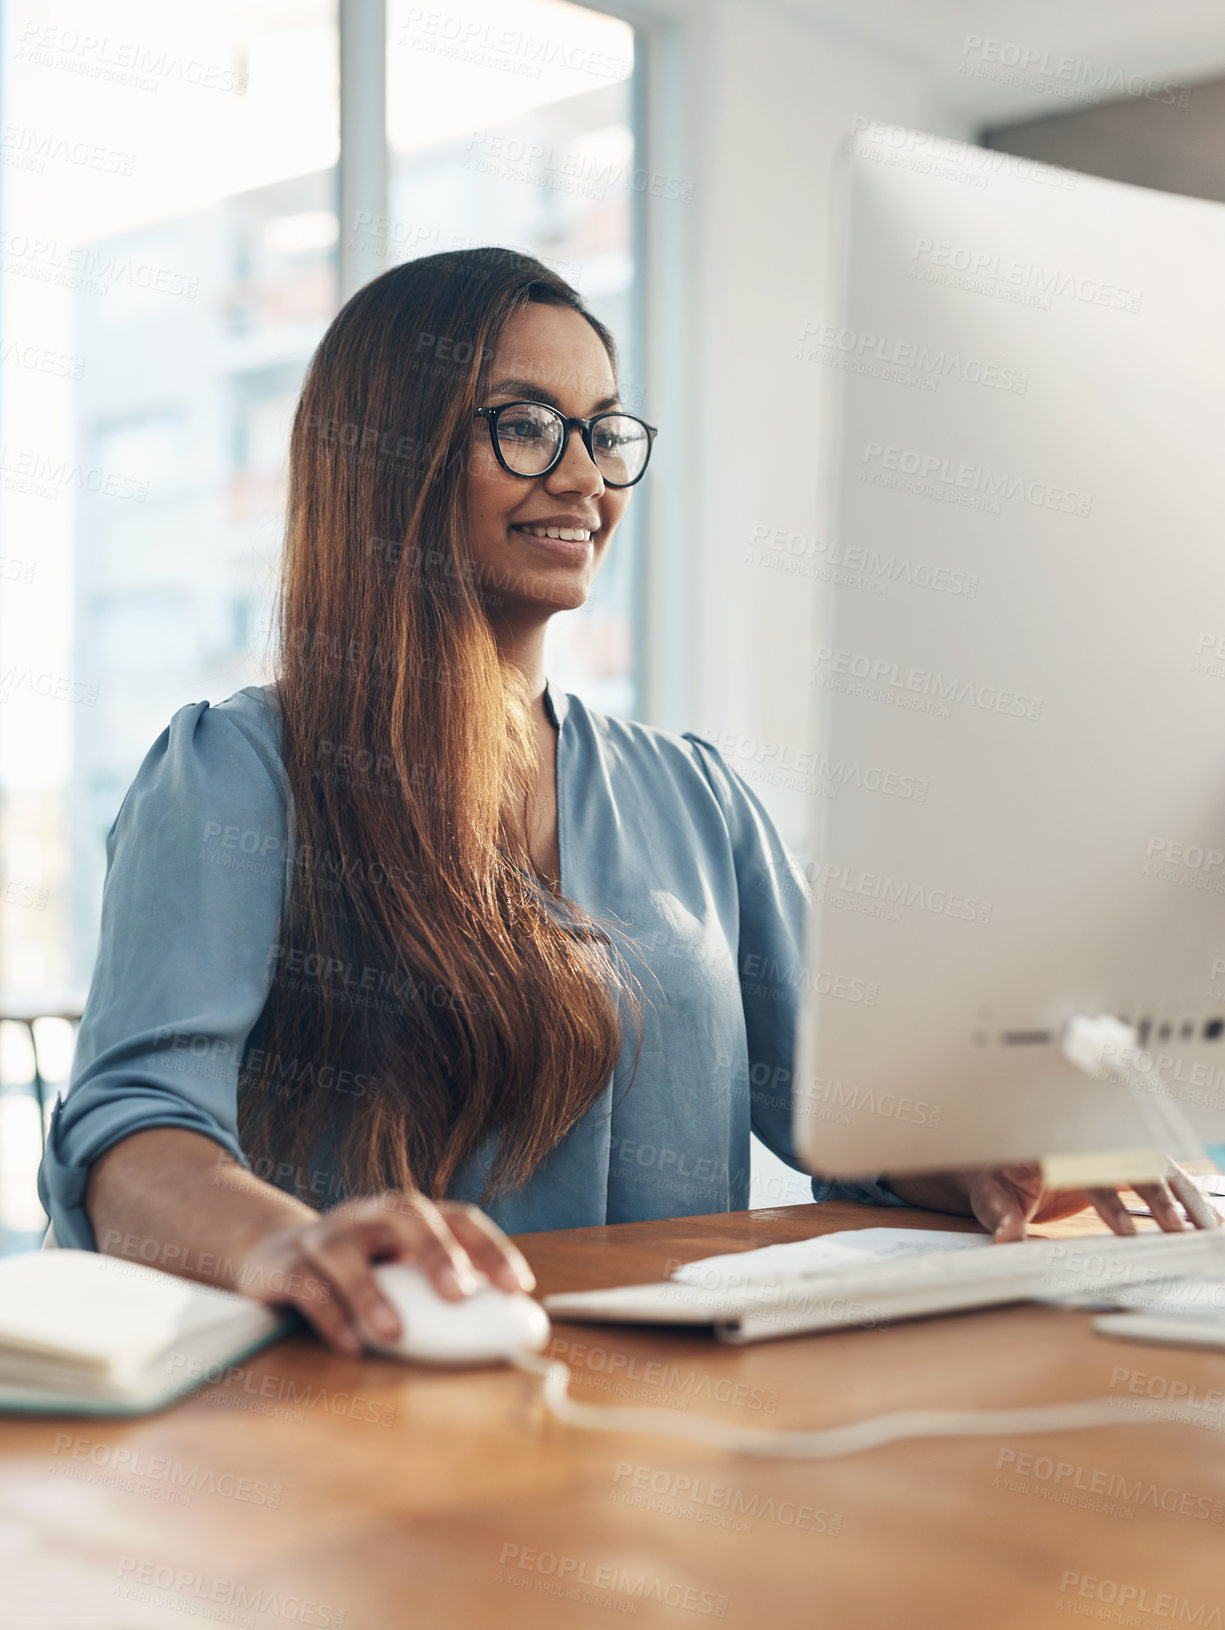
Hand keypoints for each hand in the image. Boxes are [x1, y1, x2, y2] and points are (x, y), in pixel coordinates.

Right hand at [232, 1190, 534, 1355]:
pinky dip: (330, 1315)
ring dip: (371, 1291)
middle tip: (459, 1293)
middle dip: (435, 1250)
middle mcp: (365, 1216)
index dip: (489, 1246)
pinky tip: (352, 1345)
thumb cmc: (355, 1273)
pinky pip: (305, 1285)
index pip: (456, 1216)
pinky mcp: (282, 1266)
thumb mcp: (397, 1274)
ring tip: (395, 1333)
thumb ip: (438, 1293)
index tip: (517, 1286)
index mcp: (404, 1216)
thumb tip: (500, 1331)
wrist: (270, 1257)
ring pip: (344, 1251)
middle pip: (403, 1213)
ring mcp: (321, 1236)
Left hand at [966, 1159, 1223, 1241]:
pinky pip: (1156, 1176)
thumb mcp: (989, 1197)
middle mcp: (1084, 1146)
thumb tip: (1007, 1238)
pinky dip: (1182, 1195)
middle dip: (1158, 1195)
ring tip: (1207, 1227)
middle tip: (1180, 1229)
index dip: (1108, 1201)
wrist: (997, 1163)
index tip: (1124, 1231)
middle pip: (1131, 1165)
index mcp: (1052, 1149)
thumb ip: (1001, 1216)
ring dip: (1182, 1196)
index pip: (1086, 1172)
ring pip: (1153, 1168)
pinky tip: (1205, 1218)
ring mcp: (1105, 1153)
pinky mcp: (1119, 1166)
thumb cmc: (993, 1178)